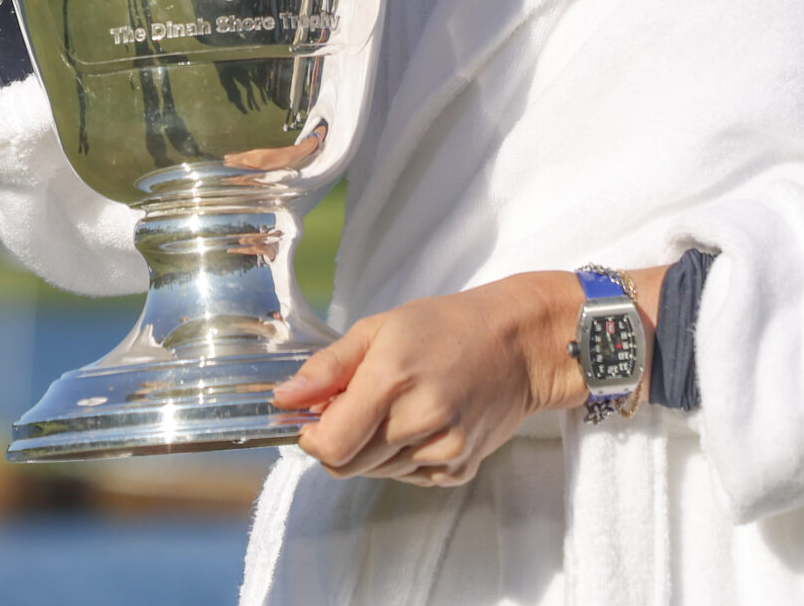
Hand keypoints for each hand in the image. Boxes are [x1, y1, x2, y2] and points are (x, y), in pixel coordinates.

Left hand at [273, 273, 589, 486]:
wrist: (519, 344)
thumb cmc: (447, 327)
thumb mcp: (379, 328)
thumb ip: (328, 367)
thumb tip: (284, 399)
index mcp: (391, 381)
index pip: (330, 445)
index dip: (312, 435)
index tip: (317, 414)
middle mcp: (419, 422)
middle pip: (347, 465)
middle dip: (340, 439)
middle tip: (360, 402)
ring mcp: (443, 451)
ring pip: (376, 473)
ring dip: (371, 448)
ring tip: (397, 406)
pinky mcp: (460, 469)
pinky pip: (409, 478)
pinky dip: (402, 457)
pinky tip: (421, 423)